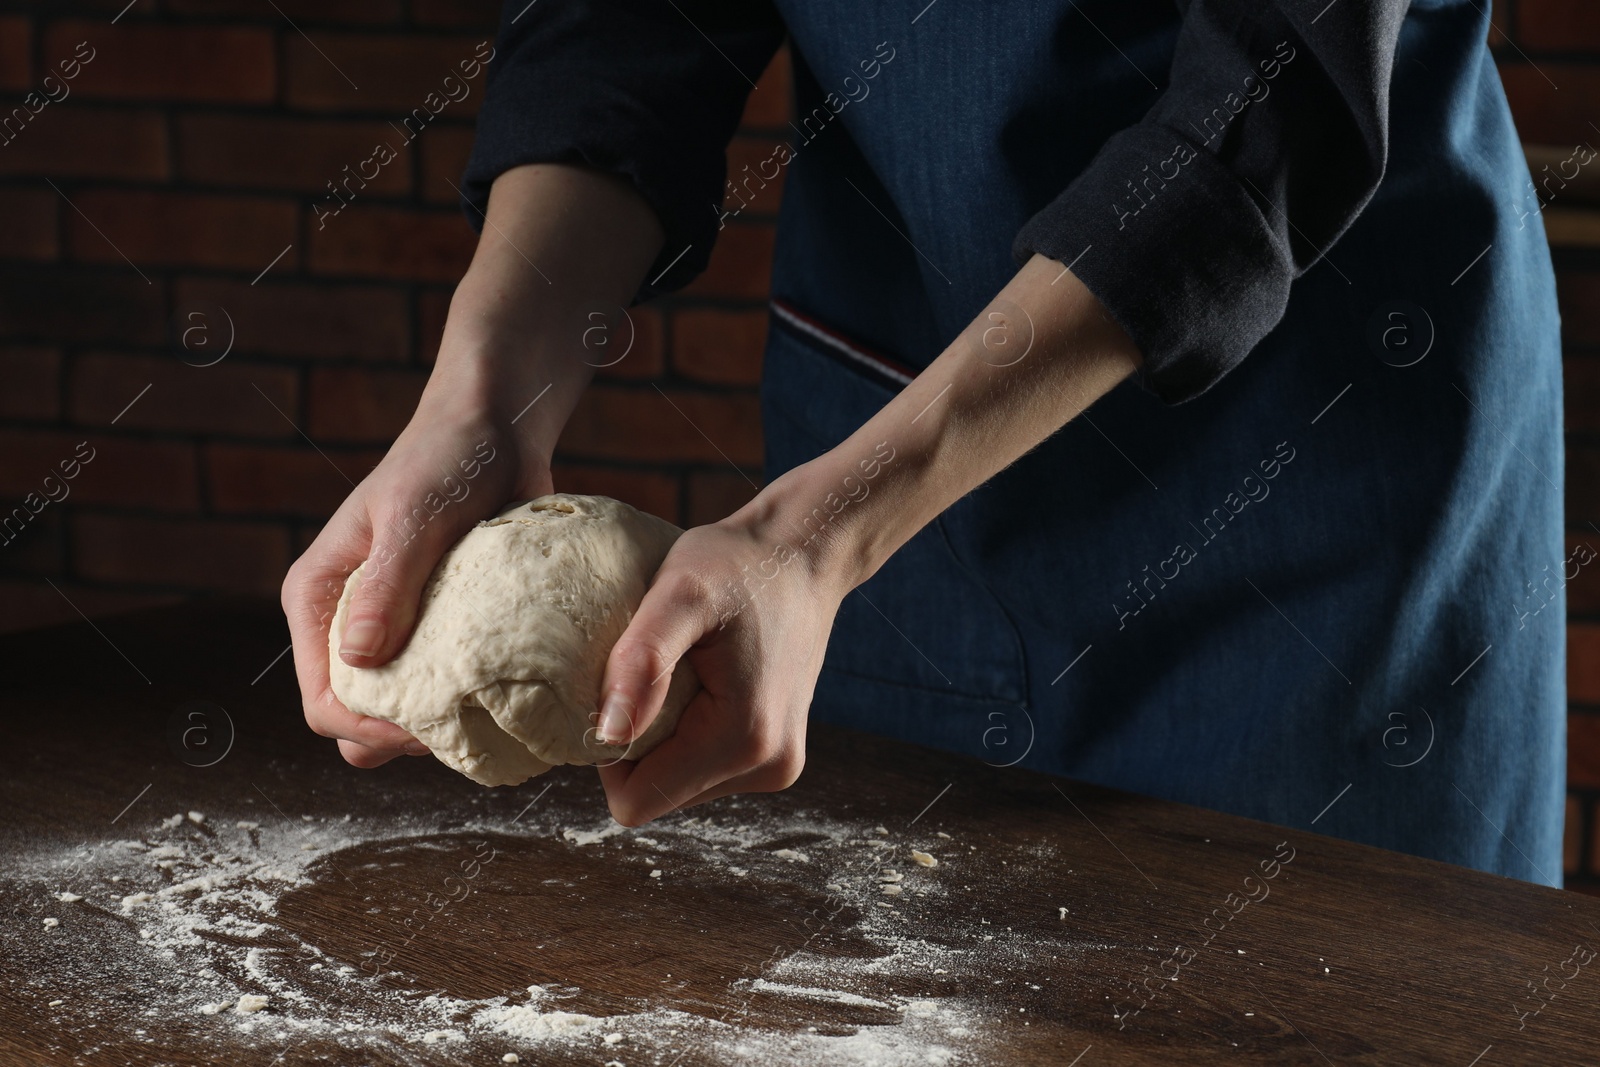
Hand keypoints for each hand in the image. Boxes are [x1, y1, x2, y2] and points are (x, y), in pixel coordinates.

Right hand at [281, 161, 664, 769]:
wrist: (496, 426)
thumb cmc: (447, 459)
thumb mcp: (415, 518)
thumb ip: (387, 584)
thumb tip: (362, 661)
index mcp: (318, 601)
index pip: (323, 702)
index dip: (369, 734)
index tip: (432, 735)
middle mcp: (349, 623)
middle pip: (362, 719)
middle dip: (406, 743)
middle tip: (474, 741)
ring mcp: (396, 629)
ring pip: (407, 709)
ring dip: (444, 730)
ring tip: (498, 735)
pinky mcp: (444, 627)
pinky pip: (450, 684)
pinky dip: (475, 702)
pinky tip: (518, 708)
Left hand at [593, 501, 849, 824]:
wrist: (802, 555)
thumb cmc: (738, 564)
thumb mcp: (681, 592)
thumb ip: (642, 661)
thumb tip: (608, 736)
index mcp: (742, 739)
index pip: (635, 800)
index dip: (607, 756)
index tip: (617, 692)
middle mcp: (768, 767)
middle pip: (657, 794)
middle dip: (636, 743)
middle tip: (649, 674)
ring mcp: (776, 767)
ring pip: (678, 785)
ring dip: (661, 737)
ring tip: (680, 673)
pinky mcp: (775, 757)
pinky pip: (703, 768)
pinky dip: (686, 733)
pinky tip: (699, 684)